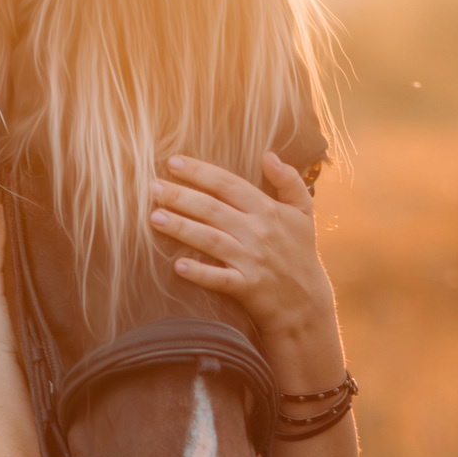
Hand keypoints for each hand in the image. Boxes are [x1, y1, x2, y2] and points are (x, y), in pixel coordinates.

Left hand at [150, 151, 334, 352]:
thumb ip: (289, 180)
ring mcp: (251, 259)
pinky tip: (178, 266)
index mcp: (267, 209)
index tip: (173, 162)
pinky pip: (219, 279)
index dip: (199, 172)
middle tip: (152, 187)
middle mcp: (257, 231)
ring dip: (182, 228)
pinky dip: (200, 273)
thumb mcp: (303, 212)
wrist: (306, 302)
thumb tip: (269, 155)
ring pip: (211, 240)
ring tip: (155, 218)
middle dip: (180, 196)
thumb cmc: (299, 252)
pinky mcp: (247, 287)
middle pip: (212, 209)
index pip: (227, 184)